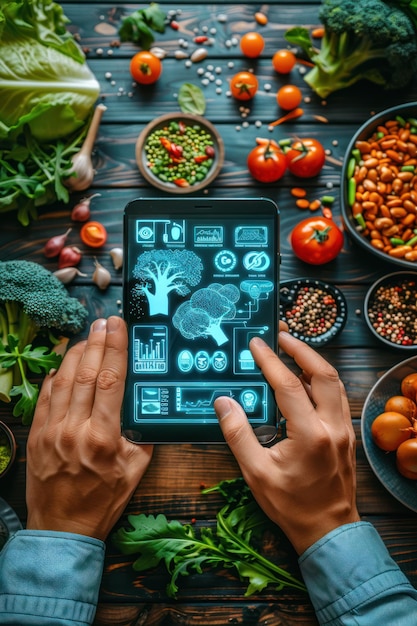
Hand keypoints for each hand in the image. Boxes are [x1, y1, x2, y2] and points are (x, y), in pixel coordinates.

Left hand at [26, 316, 152, 540]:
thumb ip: (143, 433)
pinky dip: (56, 374)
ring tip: (89, 335)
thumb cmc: (103, 500)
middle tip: (105, 321)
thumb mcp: (136, 470)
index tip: (119, 327)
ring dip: (76, 352)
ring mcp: (51, 430)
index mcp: (103, 437)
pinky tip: (65, 361)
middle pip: (86, 373)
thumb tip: (147, 402)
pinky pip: (46, 395)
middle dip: (97, 342)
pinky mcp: (37, 434)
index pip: (110, 380)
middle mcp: (74, 429)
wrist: (63, 527)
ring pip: (63, 379)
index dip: (115, 349)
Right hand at [214, 330, 359, 554]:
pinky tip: (305, 381)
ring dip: (314, 363)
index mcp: (310, 434)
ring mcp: (344, 430)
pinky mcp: (346, 435)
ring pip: (334, 384)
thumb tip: (224, 402)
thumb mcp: (256, 473)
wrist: (327, 529)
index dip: (270, 361)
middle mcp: (333, 427)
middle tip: (282, 335)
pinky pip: (336, 398)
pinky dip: (321, 381)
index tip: (257, 344)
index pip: (288, 386)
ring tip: (292, 350)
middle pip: (323, 374)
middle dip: (302, 349)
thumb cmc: (291, 505)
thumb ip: (238, 434)